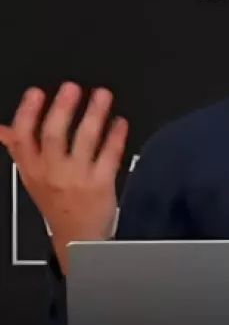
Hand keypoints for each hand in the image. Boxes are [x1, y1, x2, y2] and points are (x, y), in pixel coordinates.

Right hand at [0, 83, 127, 272]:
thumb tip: (3, 128)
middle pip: (54, 136)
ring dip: (94, 114)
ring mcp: (78, 178)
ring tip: (102, 95)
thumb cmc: (57, 203)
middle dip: (62, 109)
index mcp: (32, 168)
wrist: (78, 237)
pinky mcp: (101, 184)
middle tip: (72, 88)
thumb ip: (20, 149)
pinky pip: (109, 155)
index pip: (22, 138)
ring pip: (84, 141)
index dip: (27, 113)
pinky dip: (116, 136)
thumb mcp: (31, 177)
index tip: (36, 93)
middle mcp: (52, 172)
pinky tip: (120, 122)